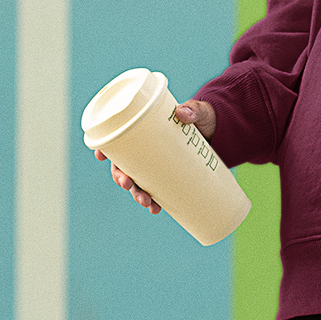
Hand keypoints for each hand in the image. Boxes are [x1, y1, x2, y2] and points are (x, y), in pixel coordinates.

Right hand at [95, 98, 216, 212]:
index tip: (99, 156)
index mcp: (146, 131)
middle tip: (127, 184)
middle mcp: (147, 149)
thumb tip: (184, 113)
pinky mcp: (170, 175)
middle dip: (120, 177)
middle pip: (124, 165)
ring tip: (145, 202)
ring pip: (138, 181)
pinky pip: (156, 191)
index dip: (105, 148)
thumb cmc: (203, 117)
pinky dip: (154, 201)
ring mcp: (158, 164)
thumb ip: (194, 110)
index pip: (119, 139)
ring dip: (136, 194)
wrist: (221, 132)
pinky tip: (156, 209)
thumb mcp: (199, 112)